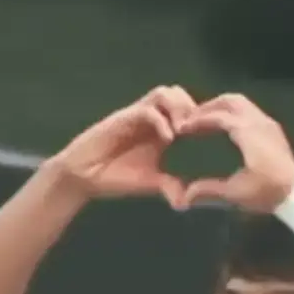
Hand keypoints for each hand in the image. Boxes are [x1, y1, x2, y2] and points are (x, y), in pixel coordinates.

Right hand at [48, 85, 195, 206]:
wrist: (82, 178)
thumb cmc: (114, 177)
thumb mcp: (148, 183)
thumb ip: (168, 186)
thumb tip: (186, 201)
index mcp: (161, 129)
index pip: (185, 108)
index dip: (201, 117)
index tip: (211, 135)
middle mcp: (150, 118)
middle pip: (178, 93)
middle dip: (192, 107)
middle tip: (197, 131)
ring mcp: (135, 116)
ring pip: (164, 92)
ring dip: (178, 108)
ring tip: (183, 132)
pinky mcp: (121, 119)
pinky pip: (146, 110)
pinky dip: (161, 121)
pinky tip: (167, 139)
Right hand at [178, 93, 293, 211]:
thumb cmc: (267, 192)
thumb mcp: (236, 193)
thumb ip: (209, 190)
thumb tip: (186, 194)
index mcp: (249, 133)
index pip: (219, 117)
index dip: (199, 120)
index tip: (183, 127)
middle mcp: (259, 122)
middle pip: (231, 101)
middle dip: (210, 106)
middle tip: (193, 117)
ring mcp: (268, 123)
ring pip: (242, 103)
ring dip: (222, 107)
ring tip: (207, 120)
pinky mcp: (273, 128)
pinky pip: (249, 111)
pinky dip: (233, 112)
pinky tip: (225, 127)